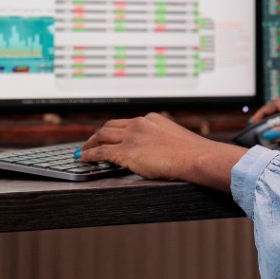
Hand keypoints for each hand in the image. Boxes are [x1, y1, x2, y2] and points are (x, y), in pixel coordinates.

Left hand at [79, 112, 244, 192]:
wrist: (196, 157)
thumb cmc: (192, 153)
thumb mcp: (175, 140)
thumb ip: (163, 141)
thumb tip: (161, 152)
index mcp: (151, 119)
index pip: (127, 122)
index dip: (115, 130)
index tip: (109, 135)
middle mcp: (139, 124)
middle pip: (110, 126)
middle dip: (98, 134)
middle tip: (90, 142)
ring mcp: (131, 137)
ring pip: (102, 135)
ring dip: (90, 143)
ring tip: (84, 150)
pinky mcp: (126, 151)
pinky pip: (101, 151)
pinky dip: (89, 154)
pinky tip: (83, 158)